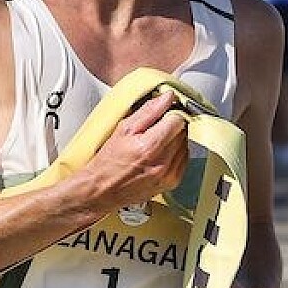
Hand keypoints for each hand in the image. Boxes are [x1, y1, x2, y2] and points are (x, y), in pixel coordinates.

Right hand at [85, 91, 188, 210]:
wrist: (103, 190)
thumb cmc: (109, 161)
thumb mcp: (123, 129)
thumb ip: (148, 111)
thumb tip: (167, 97)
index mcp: (150, 146)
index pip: (177, 119)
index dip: (170, 112)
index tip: (163, 112)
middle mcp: (163, 162)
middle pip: (182, 131)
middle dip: (171, 125)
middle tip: (154, 128)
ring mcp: (169, 175)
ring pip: (185, 144)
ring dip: (174, 139)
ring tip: (154, 142)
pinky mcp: (172, 183)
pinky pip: (184, 159)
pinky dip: (175, 153)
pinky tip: (159, 153)